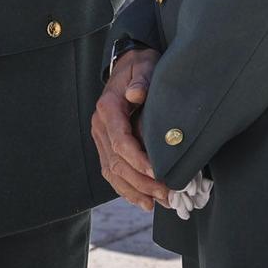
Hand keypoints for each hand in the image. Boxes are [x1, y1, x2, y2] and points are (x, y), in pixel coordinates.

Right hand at [91, 48, 168, 209]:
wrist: (129, 64)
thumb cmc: (141, 66)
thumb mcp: (144, 66)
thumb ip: (142, 81)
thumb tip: (135, 94)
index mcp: (107, 108)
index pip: (120, 140)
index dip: (137, 159)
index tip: (156, 172)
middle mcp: (100, 126)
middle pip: (116, 162)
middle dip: (141, 182)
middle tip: (167, 194)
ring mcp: (101, 138)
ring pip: (112, 172)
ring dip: (135, 191)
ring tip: (158, 203)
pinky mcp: (106, 146)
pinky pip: (112, 172)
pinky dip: (126, 189)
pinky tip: (144, 201)